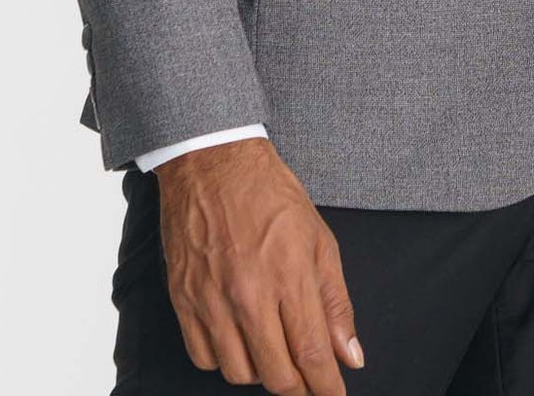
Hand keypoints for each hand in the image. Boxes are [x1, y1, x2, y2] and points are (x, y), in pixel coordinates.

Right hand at [155, 135, 363, 390]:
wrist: (212, 161)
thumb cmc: (270, 193)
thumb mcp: (319, 238)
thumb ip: (335, 301)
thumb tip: (349, 355)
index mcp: (289, 274)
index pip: (312, 354)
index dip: (326, 387)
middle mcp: (249, 293)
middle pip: (277, 376)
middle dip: (299, 386)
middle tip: (307, 378)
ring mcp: (212, 298)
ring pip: (240, 374)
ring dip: (262, 372)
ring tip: (272, 349)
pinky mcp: (184, 298)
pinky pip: (204, 358)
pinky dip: (224, 359)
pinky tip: (238, 338)